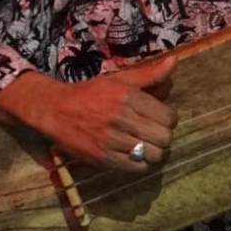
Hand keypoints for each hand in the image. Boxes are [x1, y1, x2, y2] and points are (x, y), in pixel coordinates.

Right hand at [0, 55, 178, 171]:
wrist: (57, 110)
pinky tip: (135, 154)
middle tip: (155, 132)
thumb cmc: (92, 93)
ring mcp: (111, 141)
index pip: (168, 117)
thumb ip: (150, 74)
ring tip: (147, 144)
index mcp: (129, 97)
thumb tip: (174, 62)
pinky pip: (136, 168)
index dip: (170, 119)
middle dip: (164, 135)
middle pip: (164, 138)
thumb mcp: (121, 79)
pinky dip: (140, 163)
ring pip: (153, 155)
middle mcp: (122, 118)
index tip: (162, 118)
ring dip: (154, 151)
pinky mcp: (102, 159)